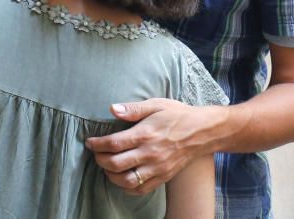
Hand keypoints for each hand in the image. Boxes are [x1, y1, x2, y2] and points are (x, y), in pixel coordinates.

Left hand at [84, 98, 212, 194]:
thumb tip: (112, 108)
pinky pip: (141, 189)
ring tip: (106, 167)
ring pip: (127, 181)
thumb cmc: (177, 115)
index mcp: (145, 134)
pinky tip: (121, 179)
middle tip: (96, 154)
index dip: (97, 144)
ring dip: (111, 176)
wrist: (203, 132)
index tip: (89, 142)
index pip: (113, 143)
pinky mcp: (163, 177)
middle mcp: (150, 154)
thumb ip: (132, 109)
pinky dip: (126, 187)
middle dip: (100, 160)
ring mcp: (157, 168)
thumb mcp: (155, 105)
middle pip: (116, 164)